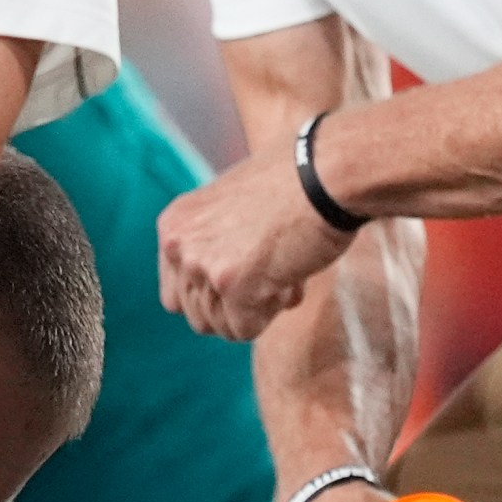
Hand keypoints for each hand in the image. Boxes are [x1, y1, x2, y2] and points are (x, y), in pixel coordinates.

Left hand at [158, 141, 351, 341]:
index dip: (213, 297)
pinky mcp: (233, 287)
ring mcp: (203, 267)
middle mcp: (178, 247)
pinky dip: (271, 314)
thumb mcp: (234, 205)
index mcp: (174, 226)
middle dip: (235, 307)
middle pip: (197, 316)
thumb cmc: (294, 182)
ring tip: (282, 271)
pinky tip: (289, 277)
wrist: (327, 171)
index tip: (244, 278)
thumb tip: (225, 294)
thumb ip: (216, 243)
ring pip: (220, 327)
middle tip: (270, 273)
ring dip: (255, 310)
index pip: (174, 295)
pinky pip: (244, 330)